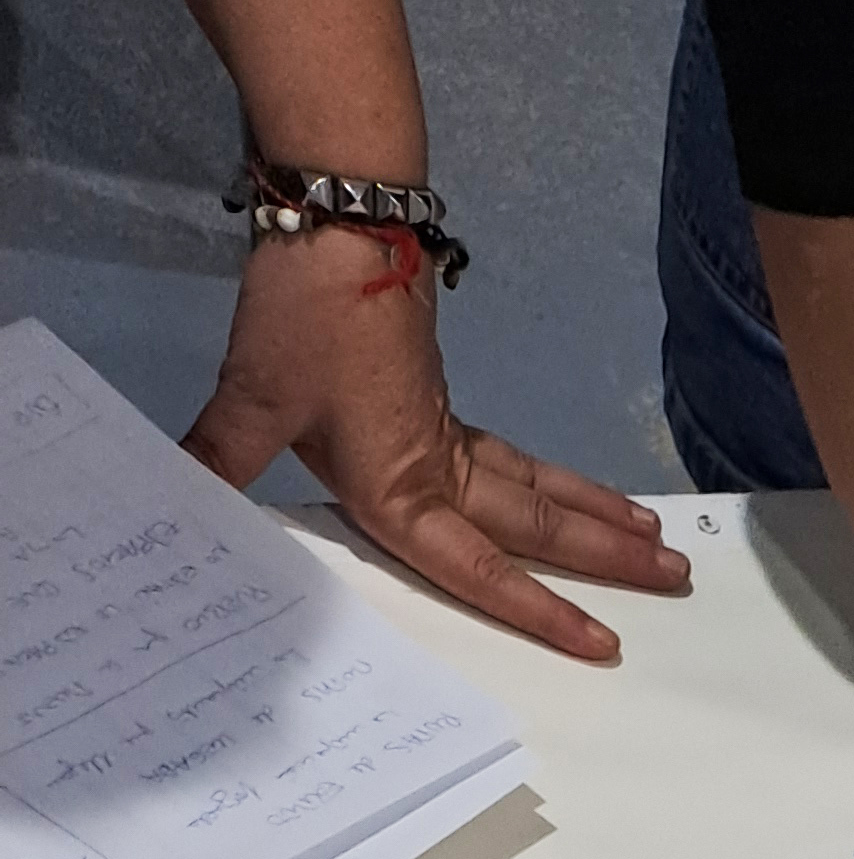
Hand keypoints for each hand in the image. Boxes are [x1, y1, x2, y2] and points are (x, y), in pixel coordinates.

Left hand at [186, 228, 689, 661]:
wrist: (341, 215)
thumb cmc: (305, 312)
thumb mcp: (253, 394)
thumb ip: (218, 456)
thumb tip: (172, 500)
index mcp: (403, 483)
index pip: (483, 567)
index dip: (542, 611)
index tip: (603, 643)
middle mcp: (441, 465)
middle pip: (540, 523)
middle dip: (610, 558)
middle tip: (677, 581)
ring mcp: (448, 429)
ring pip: (539, 485)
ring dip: (598, 516)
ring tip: (654, 539)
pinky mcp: (440, 397)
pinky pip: (512, 456)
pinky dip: (554, 479)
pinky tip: (570, 490)